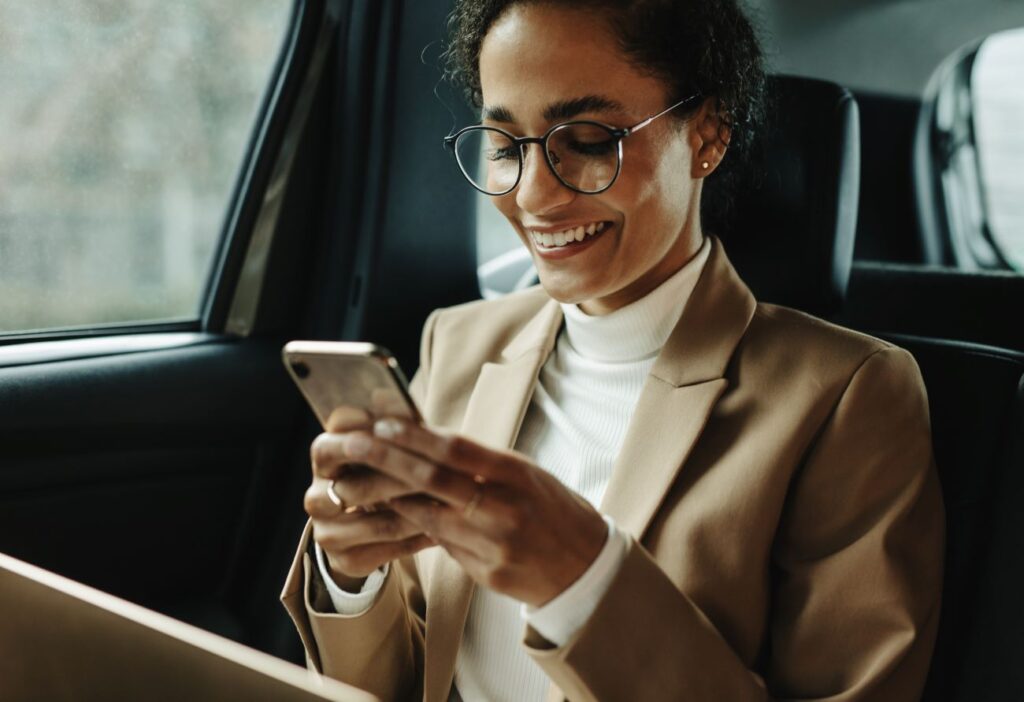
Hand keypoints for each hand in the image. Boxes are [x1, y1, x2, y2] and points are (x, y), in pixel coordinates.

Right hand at [304, 407, 434, 588]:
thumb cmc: (381, 472)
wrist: (361, 530)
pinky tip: (444, 529)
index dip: (365, 440)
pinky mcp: (342, 559)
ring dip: (421, 513)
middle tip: (444, 477)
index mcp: (323, 457)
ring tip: (453, 505)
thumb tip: (385, 394)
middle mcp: (315, 495)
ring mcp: (325, 531)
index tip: (398, 434)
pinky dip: (419, 537)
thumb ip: (386, 428)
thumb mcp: (382, 448)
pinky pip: (389, 549)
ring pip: (381, 521)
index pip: (332, 444)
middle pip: (361, 487)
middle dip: (405, 481)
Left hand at [338, 417, 607, 607]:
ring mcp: (494, 545)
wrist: (587, 567)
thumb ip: (482, 463)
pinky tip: (400, 515)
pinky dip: (420, 528)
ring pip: (428, 518)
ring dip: (393, 498)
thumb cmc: (553, 510)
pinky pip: (444, 546)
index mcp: (517, 476)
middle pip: (434, 480)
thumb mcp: (527, 475)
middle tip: (353, 447)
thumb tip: (426, 439)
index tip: (383, 424)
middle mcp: (504, 509)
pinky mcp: (487, 573)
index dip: (415, 436)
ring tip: (362, 481)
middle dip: (387, 461)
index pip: (457, 449)